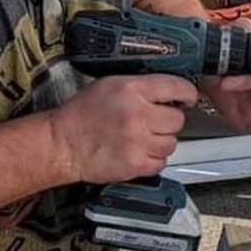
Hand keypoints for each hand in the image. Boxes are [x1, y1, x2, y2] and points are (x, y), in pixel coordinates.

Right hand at [50, 75, 197, 183]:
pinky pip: (161, 162)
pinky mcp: (136, 165)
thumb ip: (141, 87)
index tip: (187, 98)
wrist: (63, 143)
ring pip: (172, 143)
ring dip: (160, 141)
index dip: (186, 94)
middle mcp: (138, 114)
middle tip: (153, 122)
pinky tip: (137, 152)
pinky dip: (152, 159)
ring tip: (141, 138)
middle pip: (178, 120)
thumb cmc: (82, 114)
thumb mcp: (110, 85)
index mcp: (132, 89)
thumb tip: (168, 93)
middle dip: (168, 121)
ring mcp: (138, 142)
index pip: (177, 87)